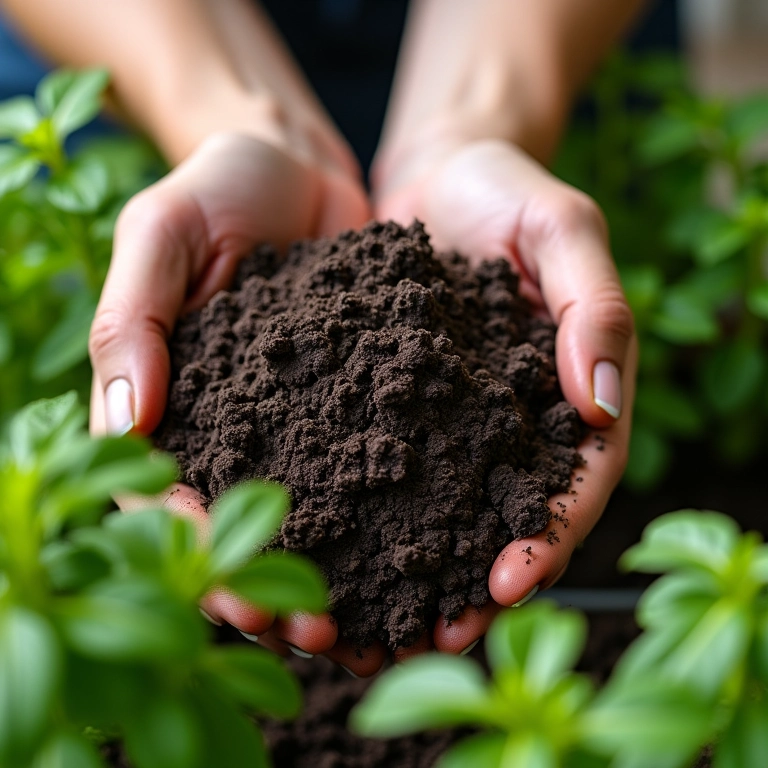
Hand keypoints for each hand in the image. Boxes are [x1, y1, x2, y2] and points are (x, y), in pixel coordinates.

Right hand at [89, 131, 370, 658]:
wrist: (302, 166)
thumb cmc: (218, 188)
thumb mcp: (159, 230)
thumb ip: (131, 319)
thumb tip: (123, 424)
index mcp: (171, 406)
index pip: (162, 500)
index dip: (193, 552)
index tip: (234, 593)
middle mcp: (235, 432)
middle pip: (240, 532)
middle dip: (274, 590)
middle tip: (319, 633)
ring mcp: (300, 427)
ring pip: (310, 524)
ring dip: (337, 581)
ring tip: (376, 628)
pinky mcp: (360, 409)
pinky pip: (373, 475)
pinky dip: (394, 525)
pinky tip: (428, 562)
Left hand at [373, 138, 636, 658]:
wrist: (436, 171)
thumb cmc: (505, 191)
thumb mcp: (562, 228)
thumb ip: (594, 307)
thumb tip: (606, 406)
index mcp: (566, 392)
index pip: (572, 481)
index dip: (548, 537)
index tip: (507, 583)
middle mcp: (509, 419)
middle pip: (504, 519)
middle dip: (474, 584)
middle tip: (433, 637)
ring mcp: (450, 416)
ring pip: (442, 510)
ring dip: (415, 571)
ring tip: (375, 625)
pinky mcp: (392, 402)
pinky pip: (382, 466)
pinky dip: (363, 515)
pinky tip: (328, 552)